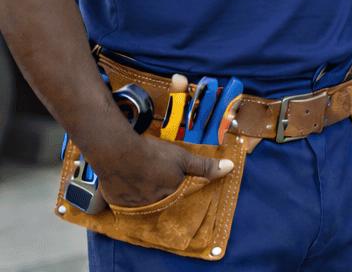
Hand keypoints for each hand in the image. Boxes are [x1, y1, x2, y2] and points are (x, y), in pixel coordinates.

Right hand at [90, 131, 233, 208]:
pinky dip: (129, 195)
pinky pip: (126, 202)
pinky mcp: (117, 201)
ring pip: (144, 202)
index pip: (181, 197)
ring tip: (145, 181)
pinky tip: (129, 184)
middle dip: (164, 192)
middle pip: (162, 200)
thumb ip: (205, 166)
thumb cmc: (153, 154)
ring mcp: (134, 204)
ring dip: (147, 194)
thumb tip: (230, 168)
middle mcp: (153, 204)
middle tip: (159, 179)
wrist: (117, 152)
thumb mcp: (183, 158)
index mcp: (171, 194)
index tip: (180, 181)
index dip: (182, 188)